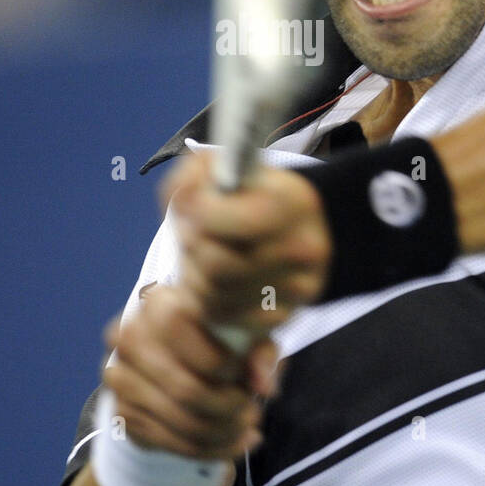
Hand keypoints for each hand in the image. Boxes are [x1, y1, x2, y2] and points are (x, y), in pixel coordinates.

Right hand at [102, 283, 277, 458]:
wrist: (169, 358)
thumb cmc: (215, 338)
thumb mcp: (244, 334)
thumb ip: (260, 352)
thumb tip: (265, 388)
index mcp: (159, 304)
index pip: (194, 345)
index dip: (229, 368)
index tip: (246, 378)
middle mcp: (129, 337)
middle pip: (187, 390)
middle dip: (230, 409)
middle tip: (253, 413)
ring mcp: (120, 377)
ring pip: (182, 422)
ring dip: (224, 433)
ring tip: (248, 428)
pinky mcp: (122, 412)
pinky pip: (172, 442)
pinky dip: (211, 449)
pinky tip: (234, 443)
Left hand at [162, 150, 332, 335]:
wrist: (299, 225)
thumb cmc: (256, 195)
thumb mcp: (232, 167)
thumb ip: (196, 172)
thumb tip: (183, 195)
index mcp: (292, 203)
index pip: (218, 219)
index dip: (193, 212)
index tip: (191, 204)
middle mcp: (302, 248)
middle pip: (213, 264)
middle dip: (191, 248)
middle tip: (194, 232)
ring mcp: (296, 289)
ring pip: (213, 296)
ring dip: (194, 276)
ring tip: (204, 254)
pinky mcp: (283, 317)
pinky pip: (223, 318)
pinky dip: (208, 302)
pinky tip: (215, 280)